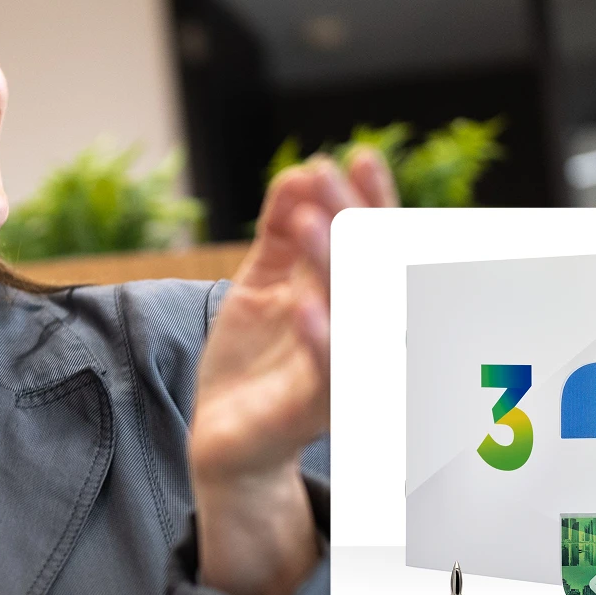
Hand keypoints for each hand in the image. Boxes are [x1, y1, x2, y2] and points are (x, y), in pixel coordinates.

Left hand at [189, 149, 397, 594]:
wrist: (223, 439)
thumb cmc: (253, 360)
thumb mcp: (260, 283)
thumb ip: (277, 231)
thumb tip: (297, 171)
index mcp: (348, 297)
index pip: (372, 242)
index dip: (370, 200)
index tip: (358, 155)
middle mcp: (358, 331)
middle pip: (368, 267)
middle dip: (350, 220)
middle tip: (325, 175)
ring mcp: (342, 371)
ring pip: (353, 314)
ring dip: (335, 267)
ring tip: (309, 220)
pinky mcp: (315, 411)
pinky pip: (328, 375)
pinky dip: (320, 339)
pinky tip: (303, 305)